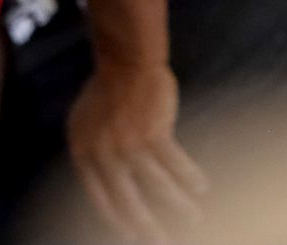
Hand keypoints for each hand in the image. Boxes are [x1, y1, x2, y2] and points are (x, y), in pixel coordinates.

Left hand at [66, 60, 206, 244]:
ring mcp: (130, 145)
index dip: (118, 221)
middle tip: (162, 242)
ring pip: (158, 187)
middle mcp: (105, 154)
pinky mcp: (155, 133)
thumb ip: (94, 152)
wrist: (127, 59)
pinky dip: (190, 177)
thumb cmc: (108, 87)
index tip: (133, 236)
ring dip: (179, 205)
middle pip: (128, 202)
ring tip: (194, 218)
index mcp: (84, 152)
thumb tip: (105, 182)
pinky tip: (201, 187)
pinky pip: (176, 164)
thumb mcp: (86, 121)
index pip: (100, 199)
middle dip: (147, 227)